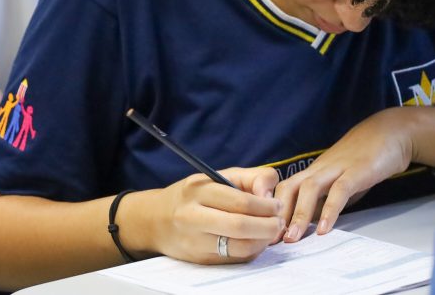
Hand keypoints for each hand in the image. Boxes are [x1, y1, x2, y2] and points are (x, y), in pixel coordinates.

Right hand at [129, 167, 283, 263]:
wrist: (155, 220)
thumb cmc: (192, 195)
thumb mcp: (216, 176)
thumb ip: (249, 177)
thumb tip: (270, 194)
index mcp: (198, 190)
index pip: (240, 201)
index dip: (266, 205)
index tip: (276, 205)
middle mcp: (193, 216)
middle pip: (240, 226)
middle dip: (268, 226)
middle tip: (279, 222)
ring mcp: (195, 241)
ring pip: (240, 247)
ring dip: (263, 241)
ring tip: (270, 232)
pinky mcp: (200, 259)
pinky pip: (235, 258)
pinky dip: (251, 251)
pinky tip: (255, 241)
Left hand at [275, 107, 415, 242]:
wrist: (390, 133)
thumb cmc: (365, 159)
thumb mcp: (342, 182)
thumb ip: (328, 199)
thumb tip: (314, 222)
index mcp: (314, 172)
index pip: (286, 190)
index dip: (274, 210)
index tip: (267, 233)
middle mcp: (320, 169)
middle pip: (289, 188)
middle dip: (278, 214)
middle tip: (271, 240)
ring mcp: (337, 168)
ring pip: (309, 189)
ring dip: (298, 214)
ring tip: (291, 238)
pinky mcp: (357, 171)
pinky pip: (339, 191)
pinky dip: (330, 210)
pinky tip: (323, 229)